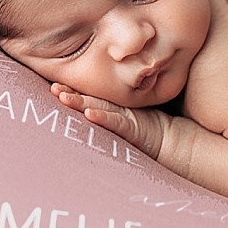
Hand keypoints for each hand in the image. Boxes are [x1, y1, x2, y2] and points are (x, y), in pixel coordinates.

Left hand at [50, 83, 168, 159]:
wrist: (174, 143)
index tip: (54, 84)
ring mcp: (126, 116)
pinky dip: (102, 117)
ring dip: (80, 102)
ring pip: (99, 106)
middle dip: (71, 92)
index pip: (91, 96)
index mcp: (115, 107)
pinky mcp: (134, 127)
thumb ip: (112, 114)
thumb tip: (89, 111)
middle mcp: (118, 109)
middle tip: (53, 87)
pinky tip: (89, 114)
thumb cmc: (151, 132)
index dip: (74, 89)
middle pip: (91, 98)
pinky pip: (115, 122)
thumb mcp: (129, 121)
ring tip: (62, 96)